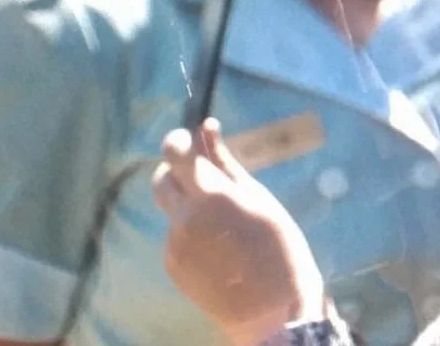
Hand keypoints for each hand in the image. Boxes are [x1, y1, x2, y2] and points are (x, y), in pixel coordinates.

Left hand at [152, 119, 326, 345]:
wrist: (271, 310)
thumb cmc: (278, 246)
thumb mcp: (259, 198)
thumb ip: (226, 163)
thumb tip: (207, 129)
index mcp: (210, 196)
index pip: (174, 154)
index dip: (178, 141)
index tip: (190, 139)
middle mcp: (184, 218)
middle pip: (160, 179)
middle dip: (177, 172)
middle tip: (205, 179)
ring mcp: (175, 244)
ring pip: (171, 209)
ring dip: (188, 205)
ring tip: (223, 224)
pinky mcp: (172, 266)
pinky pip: (176, 236)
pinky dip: (192, 232)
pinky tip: (219, 248)